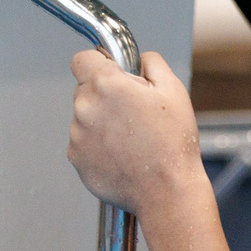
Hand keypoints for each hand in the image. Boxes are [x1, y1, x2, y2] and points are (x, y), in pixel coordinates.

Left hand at [68, 48, 203, 222]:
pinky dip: (98, 146)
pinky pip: (83, 142)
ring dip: (101, 122)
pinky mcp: (76, 158)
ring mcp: (77, 135)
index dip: (98, 63)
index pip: (82, 58)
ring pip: (84, 117)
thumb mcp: (174, 90)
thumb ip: (151, 62)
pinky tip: (123, 154)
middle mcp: (85, 107)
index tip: (111, 72)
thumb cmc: (173, 144)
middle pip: (84, 88)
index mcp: (106, 84)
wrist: (167, 192)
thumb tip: (138, 58)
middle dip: (104, 95)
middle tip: (133, 112)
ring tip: (131, 139)